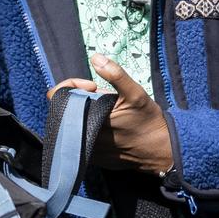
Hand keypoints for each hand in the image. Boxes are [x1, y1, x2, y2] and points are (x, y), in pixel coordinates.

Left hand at [46, 54, 173, 174]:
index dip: (72, 86)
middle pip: (64, 110)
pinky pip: (80, 140)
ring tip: (105, 114)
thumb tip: (95, 58)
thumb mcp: (136, 93)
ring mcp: (86, 151)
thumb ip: (115, 74)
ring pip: (71, 125)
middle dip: (81, 100)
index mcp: (89, 118)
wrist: (161, 151)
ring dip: (84, 115)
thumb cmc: (149, 121)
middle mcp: (83, 137)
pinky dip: (88, 130)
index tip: (93, 87)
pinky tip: (106, 129)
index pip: (57, 97)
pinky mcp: (92, 159)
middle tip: (102, 100)